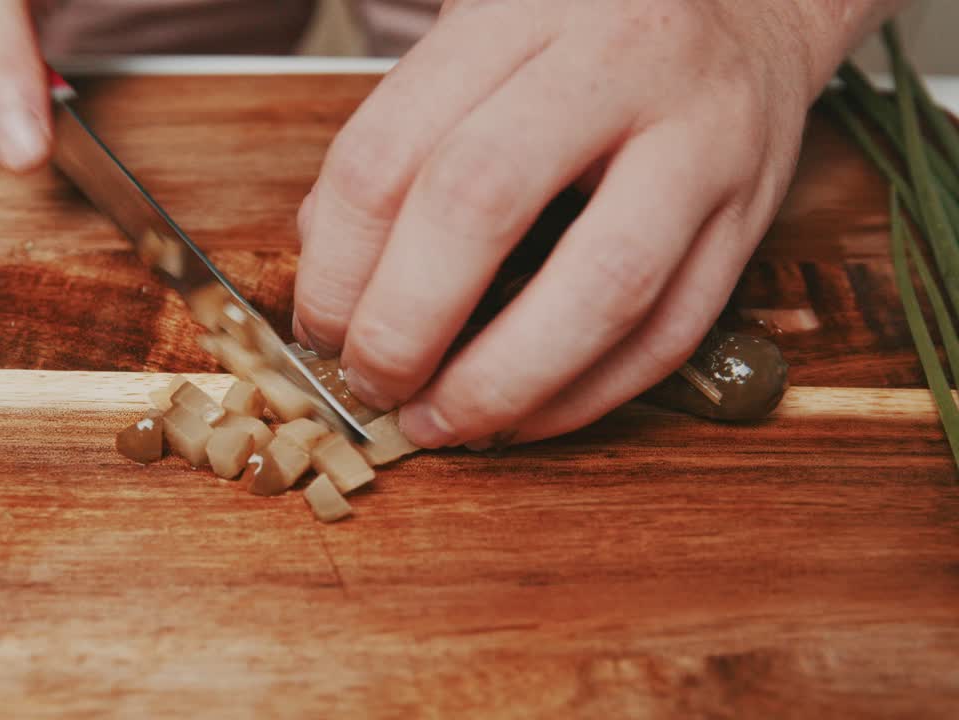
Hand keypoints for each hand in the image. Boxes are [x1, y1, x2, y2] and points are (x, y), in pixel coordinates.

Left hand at [292, 0, 901, 448]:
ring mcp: (701, 144)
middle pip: (481, 206)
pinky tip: (524, 418)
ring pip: (600, 288)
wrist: (752, 4)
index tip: (318, 326)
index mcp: (518, 15)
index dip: (337, 265)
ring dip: (501, 383)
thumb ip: (402, 137)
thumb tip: (332, 268)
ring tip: (441, 423)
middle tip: (371, 380)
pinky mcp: (751, 220)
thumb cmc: (590, 35)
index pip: (390, 152)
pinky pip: (670, 335)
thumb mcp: (482, 40)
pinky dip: (585, 398)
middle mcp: (616, 67)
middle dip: (404, 325)